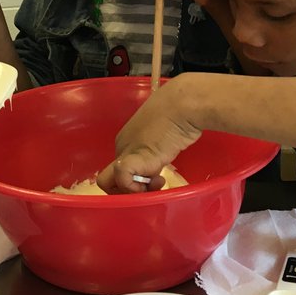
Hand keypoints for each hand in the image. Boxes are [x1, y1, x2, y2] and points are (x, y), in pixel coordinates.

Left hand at [96, 77, 201, 193]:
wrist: (184, 104)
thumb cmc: (180, 112)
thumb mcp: (166, 132)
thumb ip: (158, 145)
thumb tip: (164, 152)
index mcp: (127, 139)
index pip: (121, 168)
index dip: (136, 180)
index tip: (157, 177)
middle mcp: (122, 146)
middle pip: (111, 178)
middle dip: (129, 190)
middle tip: (153, 185)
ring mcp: (127, 152)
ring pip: (112, 183)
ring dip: (135, 191)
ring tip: (159, 181)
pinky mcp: (135, 157)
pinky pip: (123, 180)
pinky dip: (136, 187)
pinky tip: (159, 179)